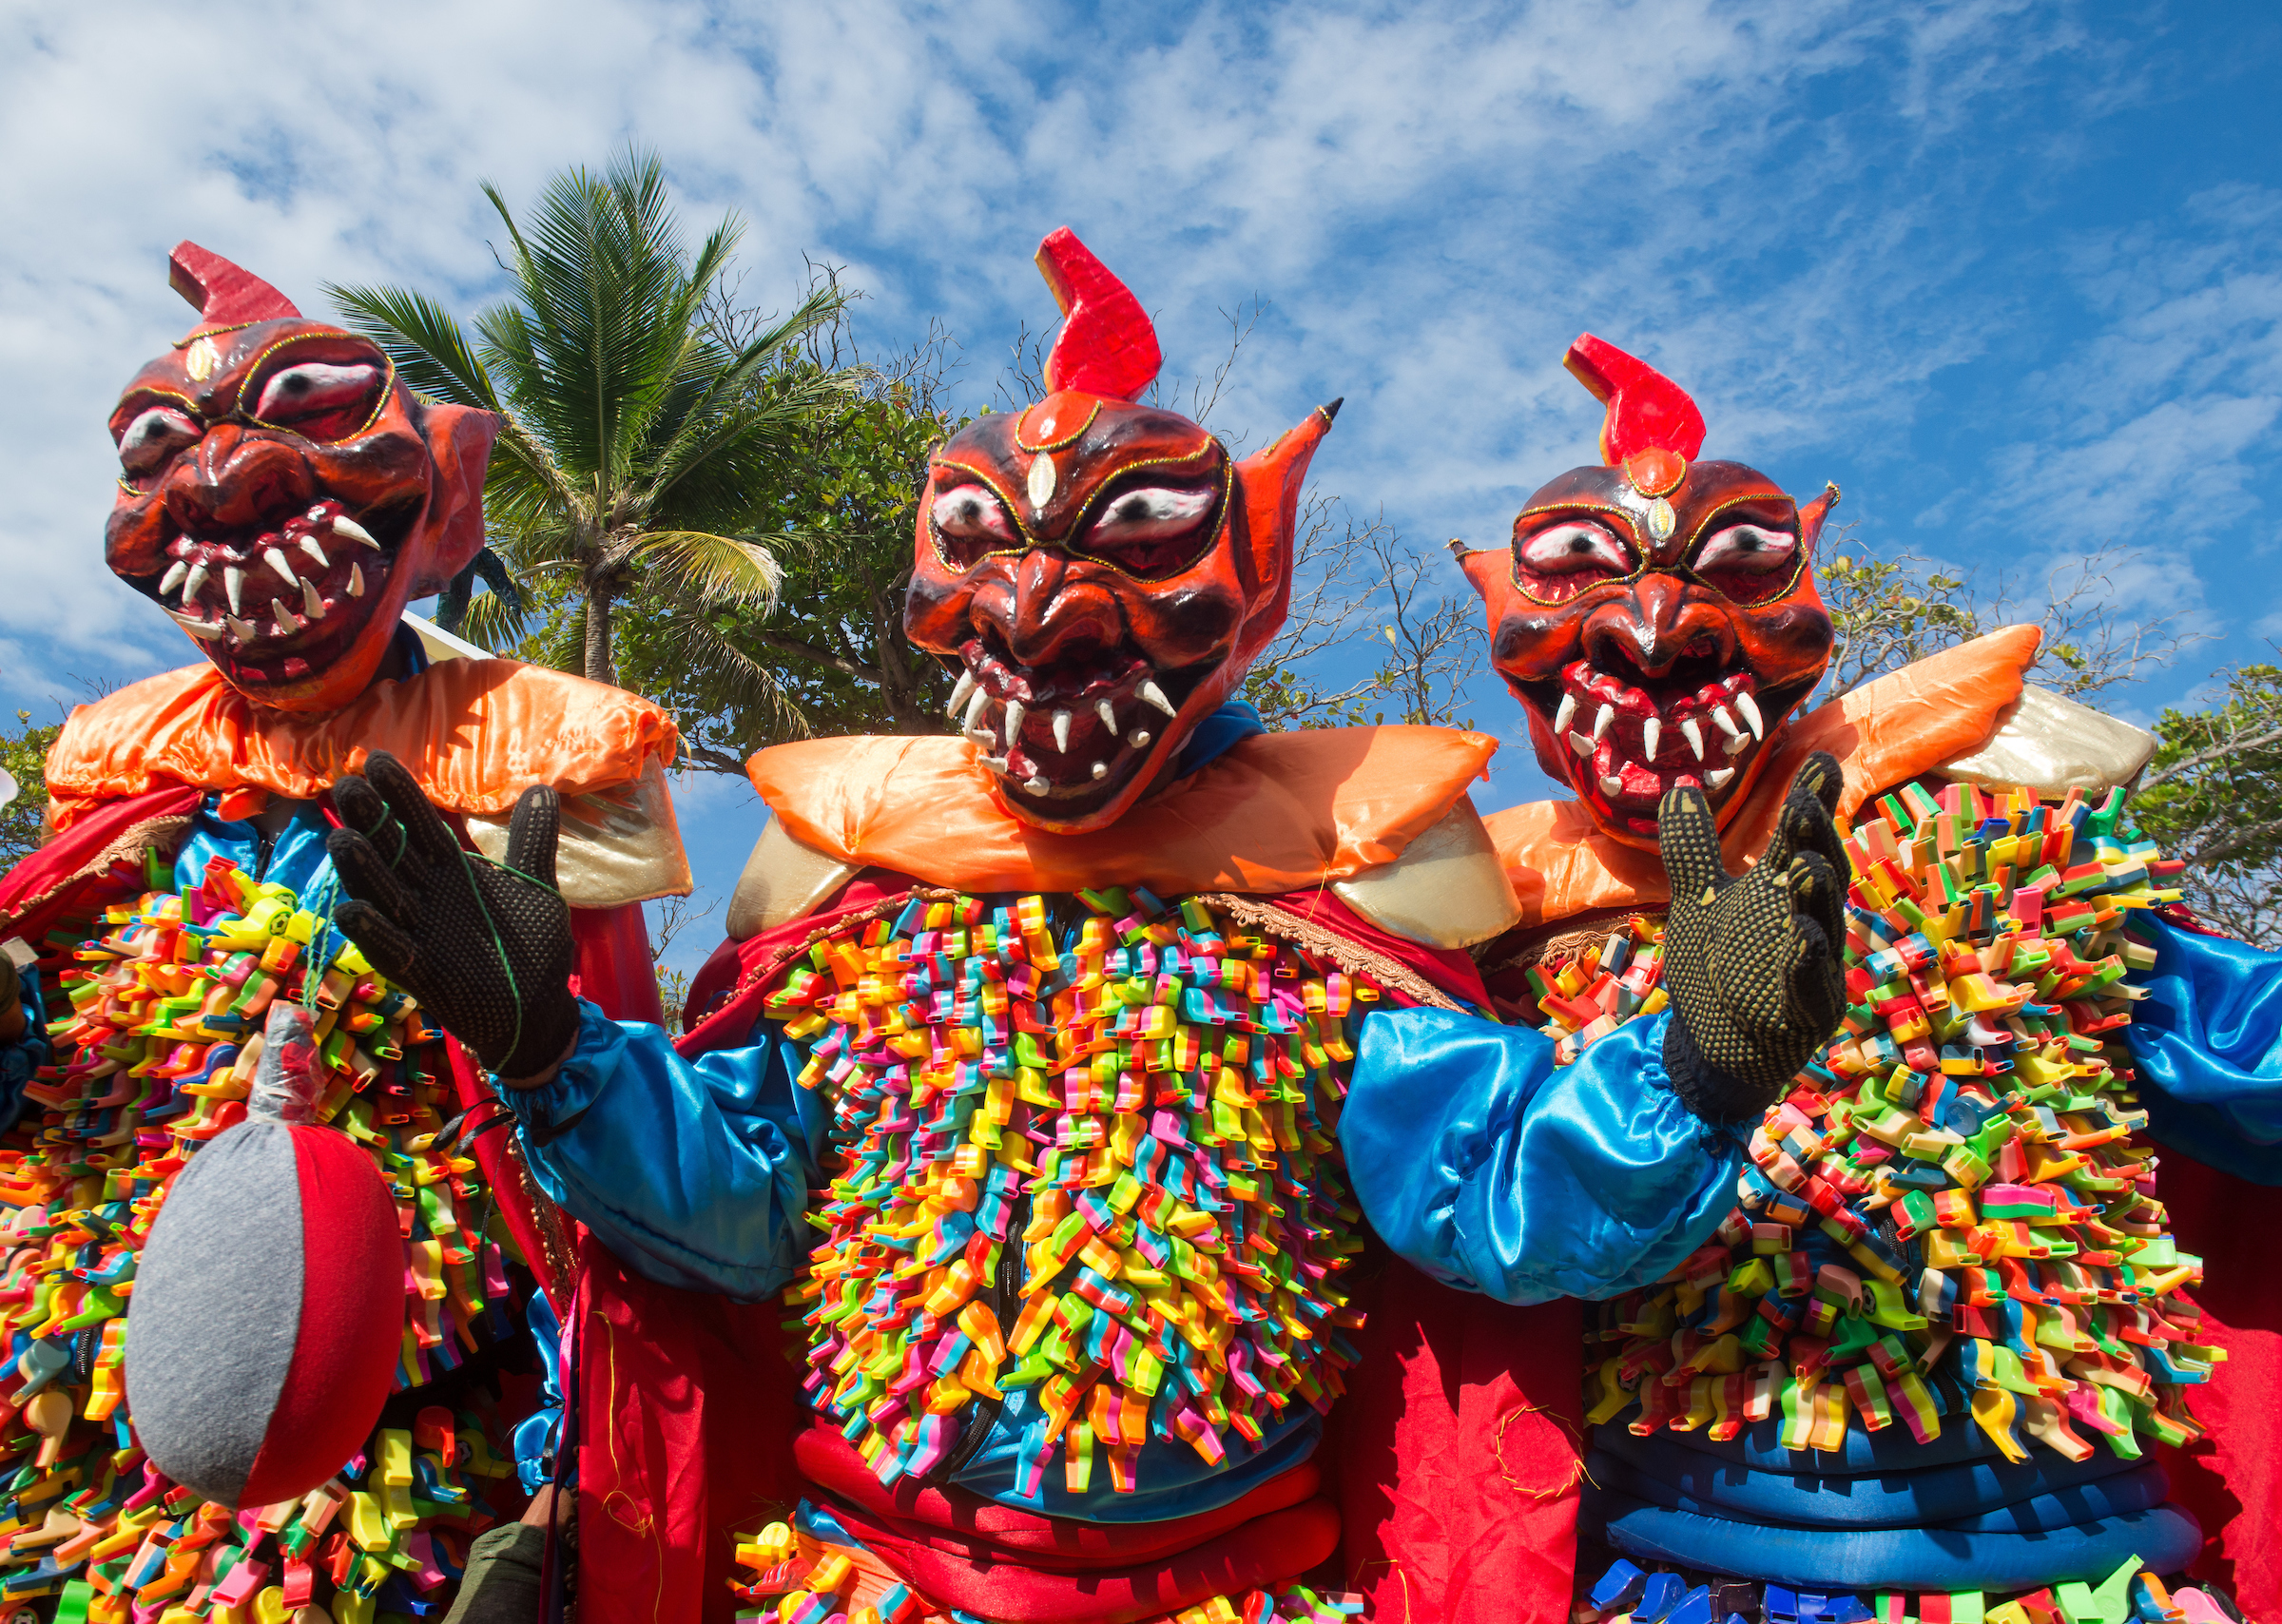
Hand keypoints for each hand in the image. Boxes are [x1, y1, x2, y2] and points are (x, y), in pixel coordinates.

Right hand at [325, 751, 577, 1081]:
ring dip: (362, 872)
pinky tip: (351, 910)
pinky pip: (391, 951)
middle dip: (371, 821)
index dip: (400, 795)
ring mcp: (420, 934)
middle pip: (392, 853)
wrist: (540, 1007)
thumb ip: (533, 840)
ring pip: (382, 897)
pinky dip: (373, 932)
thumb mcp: (536, 885)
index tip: (377, 759)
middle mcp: (427, 897)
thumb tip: (542, 789)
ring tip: (343, 839)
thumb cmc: (529, 944)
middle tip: (348, 785)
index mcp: (450, 871)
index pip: (420, 825)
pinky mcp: (422, 973)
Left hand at [1657, 752, 1848, 1122]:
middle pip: (1819, 873)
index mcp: (1781, 891)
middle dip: (1815, 838)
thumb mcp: (1699, 901)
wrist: (1716, 1045)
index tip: (1819, 760)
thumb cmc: (1721, 967)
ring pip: (1822, 925)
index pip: (1799, 837)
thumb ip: (1694, 850)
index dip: (1812, 800)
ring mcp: (1812, 967)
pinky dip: (1806, 962)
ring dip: (1815, 895)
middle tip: (1807, 800)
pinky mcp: (1809, 1011)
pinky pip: (1811, 985)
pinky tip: (1802, 939)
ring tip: (1803, 864)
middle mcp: (1805, 920)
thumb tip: (1679, 788)